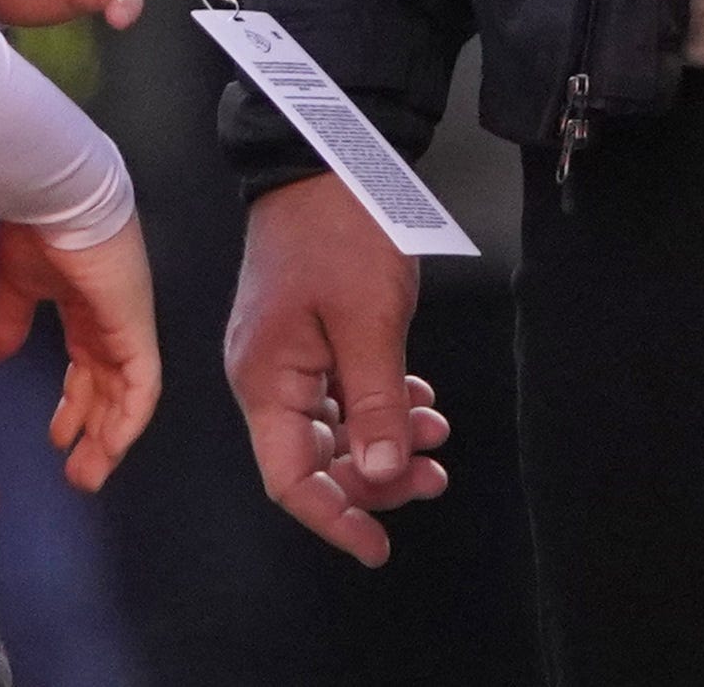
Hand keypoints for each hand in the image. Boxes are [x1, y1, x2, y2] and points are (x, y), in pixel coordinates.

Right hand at [0, 216, 160, 489]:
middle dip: (94, 432)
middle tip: (78, 473)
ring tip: (90, 472)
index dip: (75, 405)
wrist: (54, 193)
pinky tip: (113, 445)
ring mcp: (128, 323)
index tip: (57, 438)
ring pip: (129, 394)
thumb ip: (9, 320)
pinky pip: (143, 383)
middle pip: (109, 388)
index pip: (89, 367)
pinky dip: (130, 417)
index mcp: (87, 309)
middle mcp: (113, 320)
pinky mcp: (135, 326)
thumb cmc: (35, 228)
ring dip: (110, 436)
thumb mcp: (17, 284)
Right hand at [226, 175, 448, 561]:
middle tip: (434, 475)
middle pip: (317, 458)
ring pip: (335, 425)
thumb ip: (375, 402)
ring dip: (385, 438)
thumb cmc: (338, 230)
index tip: (379, 546)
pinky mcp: (307, 334)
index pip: (292, 479)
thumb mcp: (368, 319)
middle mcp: (266, 377)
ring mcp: (285, 355)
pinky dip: (380, 401)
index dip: (336, 518)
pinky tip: (417, 399)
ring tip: (438, 434)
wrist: (325, 157)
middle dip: (376, 476)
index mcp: (265, 382)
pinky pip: (340, 390)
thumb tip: (379, 471)